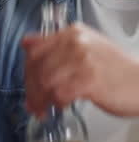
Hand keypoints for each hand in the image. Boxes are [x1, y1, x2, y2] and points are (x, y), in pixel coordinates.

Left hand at [23, 24, 138, 116]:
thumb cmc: (114, 70)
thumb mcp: (85, 49)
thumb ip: (56, 46)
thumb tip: (26, 43)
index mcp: (73, 32)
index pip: (35, 51)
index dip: (27, 73)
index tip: (29, 87)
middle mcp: (76, 42)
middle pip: (38, 68)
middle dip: (32, 91)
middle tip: (34, 105)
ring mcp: (83, 60)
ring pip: (45, 82)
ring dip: (42, 99)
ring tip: (47, 108)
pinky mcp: (89, 80)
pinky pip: (59, 94)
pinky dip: (57, 103)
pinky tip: (63, 105)